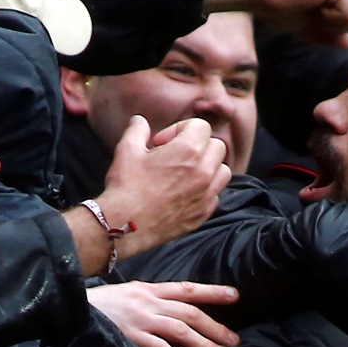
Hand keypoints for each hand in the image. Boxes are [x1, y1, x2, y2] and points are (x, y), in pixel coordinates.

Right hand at [65, 116, 230, 274]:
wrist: (124, 225)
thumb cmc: (126, 186)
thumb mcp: (127, 150)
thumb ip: (137, 130)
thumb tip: (140, 121)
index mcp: (188, 150)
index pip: (201, 126)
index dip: (180, 129)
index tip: (163, 142)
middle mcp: (204, 171)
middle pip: (217, 146)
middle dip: (198, 146)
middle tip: (175, 155)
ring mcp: (206, 194)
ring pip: (223, 171)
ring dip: (208, 167)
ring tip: (185, 173)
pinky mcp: (203, 214)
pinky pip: (215, 195)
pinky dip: (205, 190)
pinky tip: (183, 193)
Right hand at [88, 281, 239, 346]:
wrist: (74, 309)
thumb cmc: (103, 304)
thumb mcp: (130, 292)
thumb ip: (152, 298)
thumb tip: (176, 306)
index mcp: (149, 289)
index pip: (188, 289)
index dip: (212, 292)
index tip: (234, 295)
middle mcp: (149, 302)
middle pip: (190, 313)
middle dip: (215, 326)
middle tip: (234, 340)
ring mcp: (141, 320)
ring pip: (180, 330)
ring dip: (204, 343)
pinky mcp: (131, 337)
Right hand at [204, 0, 347, 47]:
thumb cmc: (277, 5)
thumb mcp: (308, 24)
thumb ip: (329, 33)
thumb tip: (347, 43)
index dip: (333, 25)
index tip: (308, 14)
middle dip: (335, 25)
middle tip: (308, 12)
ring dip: (331, 23)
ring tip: (309, 7)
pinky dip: (331, 19)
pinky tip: (311, 5)